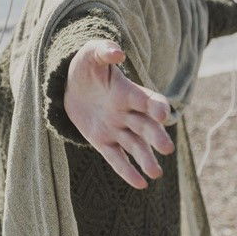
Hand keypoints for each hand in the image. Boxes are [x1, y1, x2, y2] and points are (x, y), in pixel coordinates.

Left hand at [63, 39, 174, 188]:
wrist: (69, 84)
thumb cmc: (86, 66)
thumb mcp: (91, 54)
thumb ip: (104, 51)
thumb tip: (117, 53)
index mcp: (128, 92)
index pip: (147, 100)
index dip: (156, 106)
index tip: (162, 114)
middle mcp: (127, 113)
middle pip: (145, 127)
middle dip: (155, 137)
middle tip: (167, 149)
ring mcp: (116, 129)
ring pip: (135, 146)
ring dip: (145, 159)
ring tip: (156, 173)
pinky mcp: (103, 141)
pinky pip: (116, 158)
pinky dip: (127, 170)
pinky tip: (140, 184)